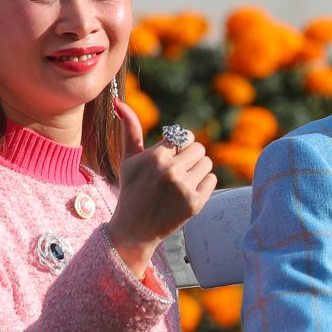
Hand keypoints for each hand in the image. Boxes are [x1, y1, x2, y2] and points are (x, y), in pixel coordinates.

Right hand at [105, 100, 216, 277]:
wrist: (134, 228)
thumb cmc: (132, 189)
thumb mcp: (129, 159)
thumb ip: (129, 130)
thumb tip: (119, 102)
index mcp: (155, 156)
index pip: (185, 136)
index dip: (180, 145)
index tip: (172, 155)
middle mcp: (170, 170)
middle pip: (199, 148)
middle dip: (190, 157)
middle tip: (177, 170)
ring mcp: (184, 187)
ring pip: (207, 163)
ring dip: (197, 170)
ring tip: (180, 182)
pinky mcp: (196, 203)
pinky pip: (212, 180)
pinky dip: (203, 184)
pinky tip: (186, 192)